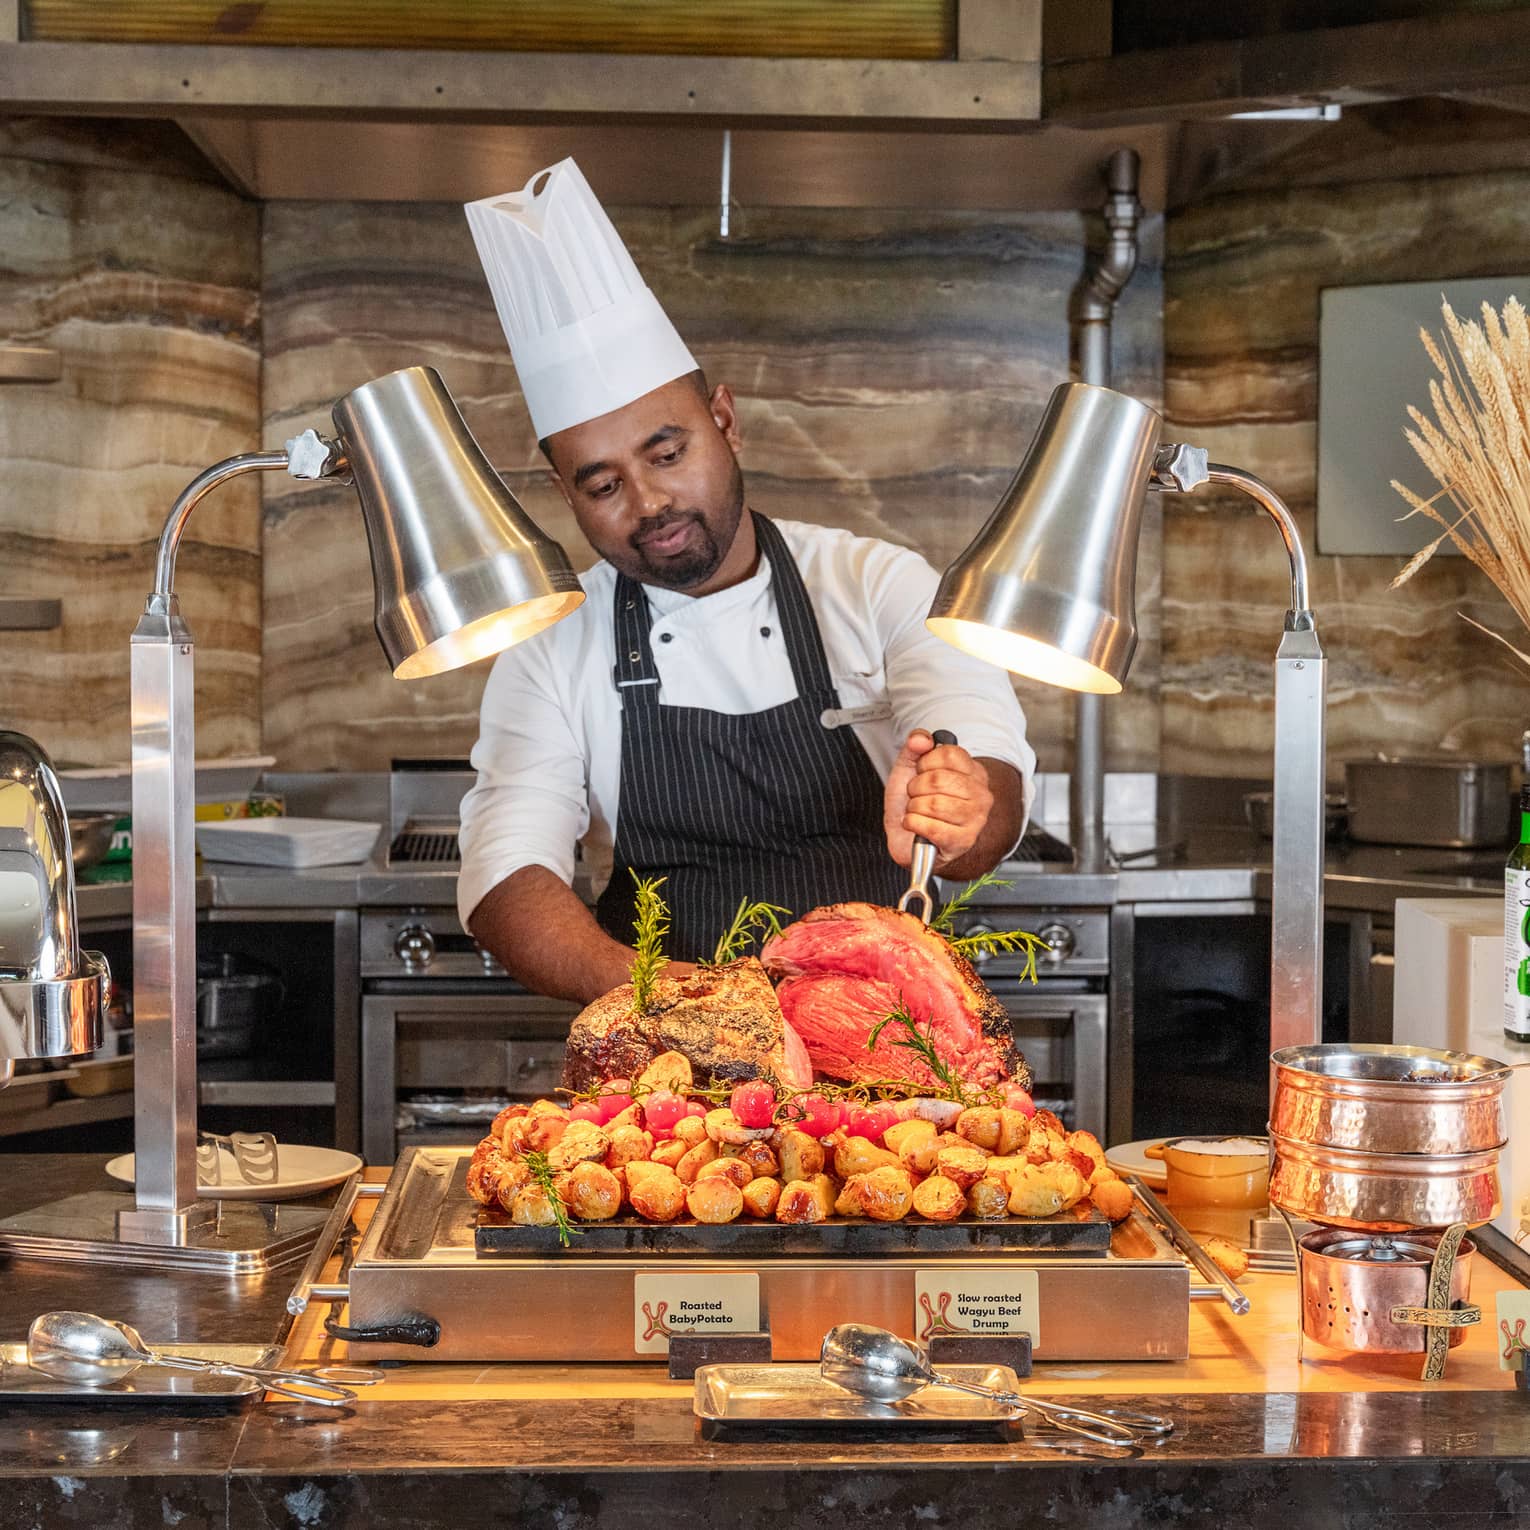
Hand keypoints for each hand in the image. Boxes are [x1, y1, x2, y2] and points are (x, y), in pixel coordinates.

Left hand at [883, 729, 993, 869]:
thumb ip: (915, 745)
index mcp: (973, 772)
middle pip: (938, 779)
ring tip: (917, 811)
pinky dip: (913, 824)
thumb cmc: (914, 804)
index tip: (921, 773)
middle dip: (915, 788)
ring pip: (933, 804)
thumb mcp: (909, 768)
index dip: (924, 763)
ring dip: (913, 808)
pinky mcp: (963, 842)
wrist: (908, 838)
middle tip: (916, 796)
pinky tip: (915, 825)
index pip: (948, 754)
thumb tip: (922, 739)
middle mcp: (981, 795)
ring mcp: (975, 820)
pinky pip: (930, 827)